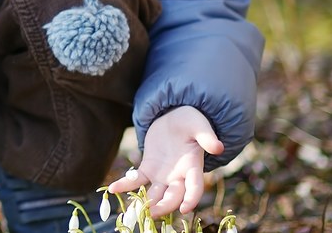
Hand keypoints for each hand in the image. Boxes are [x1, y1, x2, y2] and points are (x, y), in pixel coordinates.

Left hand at [108, 106, 223, 217]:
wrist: (175, 117)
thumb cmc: (191, 121)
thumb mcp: (198, 125)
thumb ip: (206, 137)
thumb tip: (218, 147)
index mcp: (193, 167)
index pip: (195, 187)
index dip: (191, 199)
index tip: (185, 209)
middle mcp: (178, 176)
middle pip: (173, 196)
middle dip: (164, 206)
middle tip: (152, 214)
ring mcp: (162, 175)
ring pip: (155, 194)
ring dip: (145, 202)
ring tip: (135, 210)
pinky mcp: (148, 169)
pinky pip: (136, 180)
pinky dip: (125, 185)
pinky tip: (113, 188)